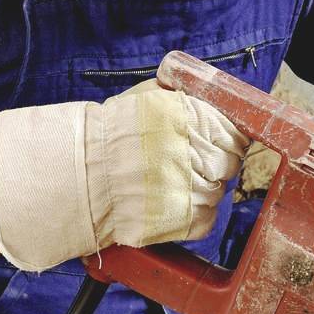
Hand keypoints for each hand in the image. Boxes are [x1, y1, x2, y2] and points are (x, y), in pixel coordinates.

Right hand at [0, 80, 247, 271]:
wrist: (77, 176)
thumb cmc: (112, 134)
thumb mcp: (147, 97)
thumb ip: (185, 95)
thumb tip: (216, 93)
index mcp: (189, 118)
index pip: (235, 132)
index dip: (226, 139)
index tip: (213, 143)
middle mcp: (195, 152)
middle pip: (230, 162)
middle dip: (215, 162)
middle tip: (186, 163)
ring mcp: (192, 189)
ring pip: (219, 190)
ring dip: (201, 187)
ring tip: (167, 182)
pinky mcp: (185, 220)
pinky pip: (207, 217)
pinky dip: (194, 212)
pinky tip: (168, 201)